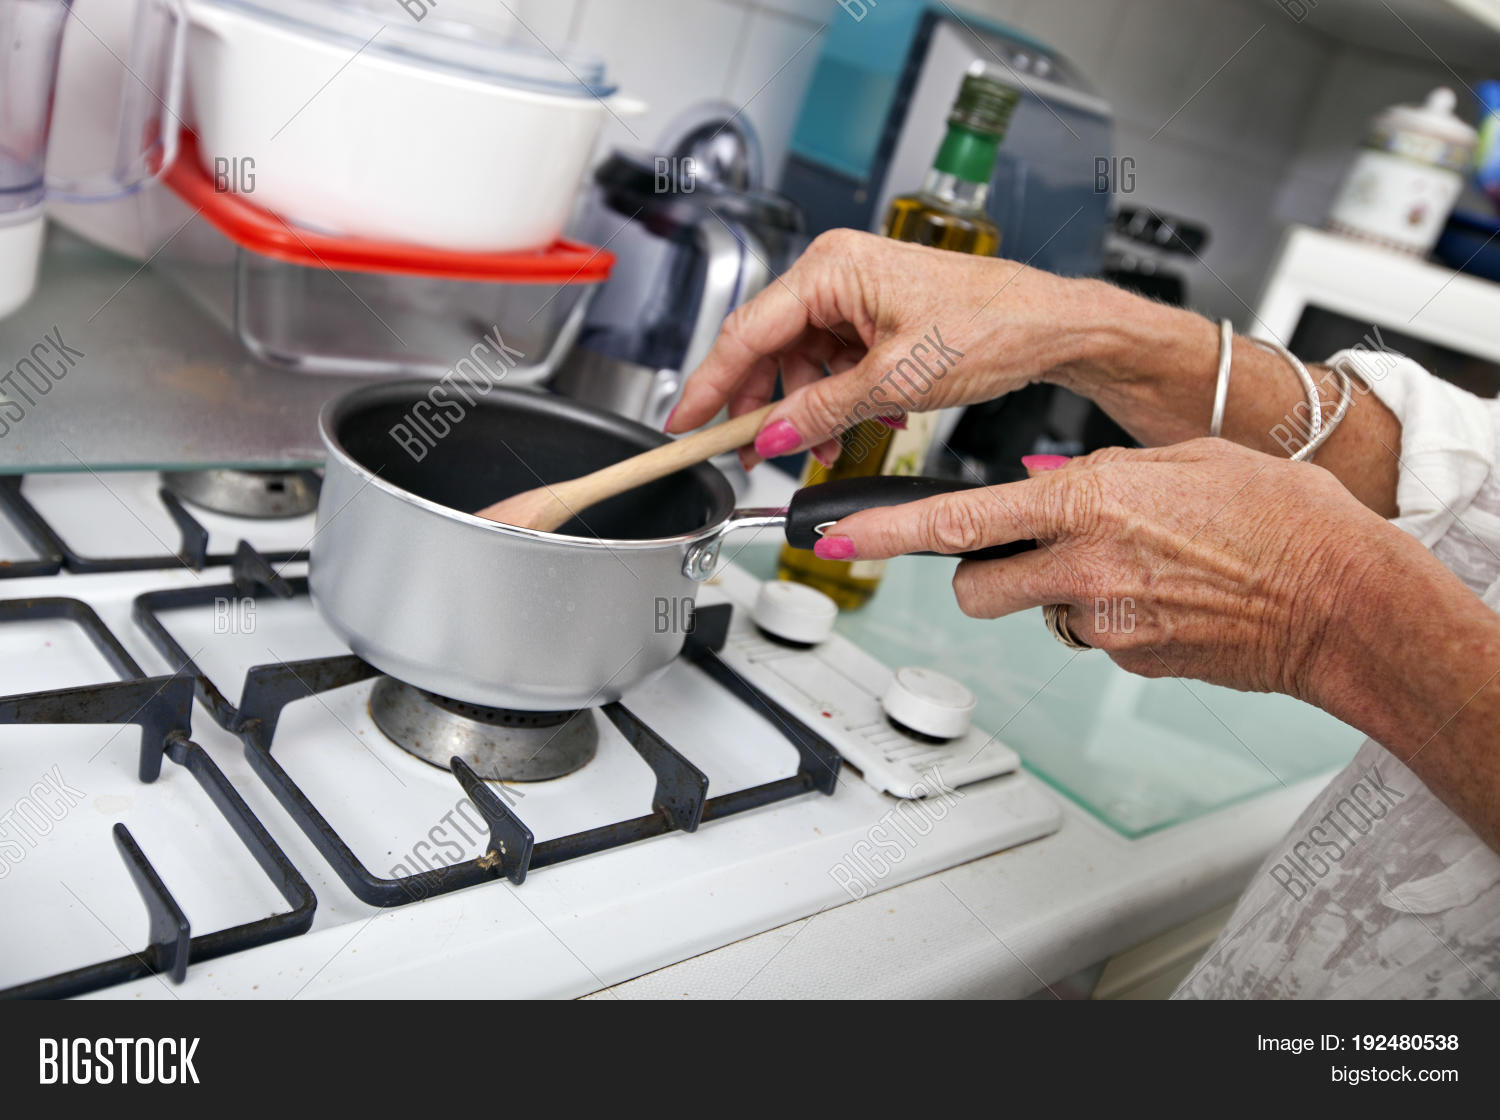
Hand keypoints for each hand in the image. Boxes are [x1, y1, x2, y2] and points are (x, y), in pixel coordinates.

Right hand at [665, 228, 1109, 466]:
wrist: (1051, 327)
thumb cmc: (991, 324)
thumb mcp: (895, 380)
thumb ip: (822, 410)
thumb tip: (772, 435)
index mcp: (830, 268)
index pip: (747, 331)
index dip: (710, 383)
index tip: (684, 422)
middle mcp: (836, 274)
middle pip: (769, 348)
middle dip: (762, 406)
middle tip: (746, 454)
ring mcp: (855, 296)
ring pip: (802, 364)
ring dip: (808, 411)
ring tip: (824, 447)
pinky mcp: (874, 318)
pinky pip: (834, 365)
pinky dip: (839, 400)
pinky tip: (863, 422)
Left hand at [811, 438, 1397, 701]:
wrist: (1343, 598)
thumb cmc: (1280, 519)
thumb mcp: (1175, 462)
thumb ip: (1097, 474)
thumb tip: (1054, 484)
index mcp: (1086, 500)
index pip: (955, 519)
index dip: (881, 529)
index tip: (832, 532)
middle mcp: (1082, 566)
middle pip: (973, 586)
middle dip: (979, 575)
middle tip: (1017, 558)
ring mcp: (1103, 624)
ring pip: (1034, 614)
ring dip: (1053, 596)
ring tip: (1126, 574)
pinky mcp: (1127, 664)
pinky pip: (1089, 640)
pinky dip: (1109, 623)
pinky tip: (1160, 603)